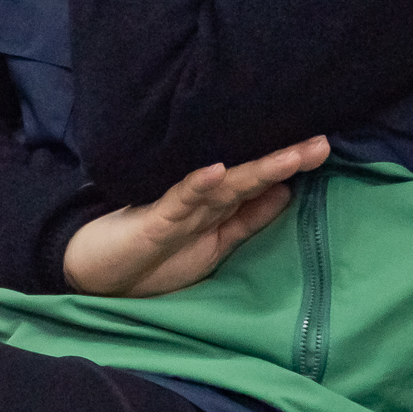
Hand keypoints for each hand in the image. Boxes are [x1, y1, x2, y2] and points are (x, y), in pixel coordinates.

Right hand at [62, 137, 330, 297]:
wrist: (89, 268)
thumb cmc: (151, 257)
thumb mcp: (210, 246)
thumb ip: (246, 221)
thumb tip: (289, 194)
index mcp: (217, 208)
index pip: (259, 183)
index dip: (291, 167)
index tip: (323, 147)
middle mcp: (203, 201)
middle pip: (250, 178)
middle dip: (286, 161)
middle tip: (322, 143)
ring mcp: (179, 208)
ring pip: (224, 185)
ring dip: (257, 170)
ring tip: (290, 156)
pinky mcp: (154, 219)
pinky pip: (179, 200)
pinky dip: (199, 185)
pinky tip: (218, 171)